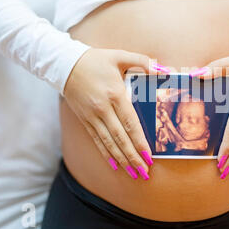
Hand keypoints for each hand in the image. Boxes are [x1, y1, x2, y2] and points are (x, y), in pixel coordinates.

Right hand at [63, 48, 166, 179]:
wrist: (65, 64)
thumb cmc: (96, 60)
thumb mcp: (120, 55)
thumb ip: (143, 61)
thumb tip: (163, 68)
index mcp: (115, 94)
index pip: (130, 123)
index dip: (140, 141)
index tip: (149, 156)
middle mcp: (103, 109)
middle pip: (120, 138)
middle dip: (133, 157)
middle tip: (144, 172)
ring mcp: (92, 117)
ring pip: (108, 143)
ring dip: (122, 160)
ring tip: (133, 173)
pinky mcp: (85, 120)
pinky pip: (97, 141)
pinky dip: (106, 154)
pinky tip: (115, 165)